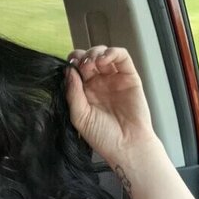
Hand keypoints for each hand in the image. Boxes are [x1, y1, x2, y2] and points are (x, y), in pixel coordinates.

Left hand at [65, 46, 156, 160]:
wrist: (126, 146)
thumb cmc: (104, 137)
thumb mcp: (80, 117)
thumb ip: (73, 93)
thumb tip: (69, 71)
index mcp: (84, 92)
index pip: (75, 69)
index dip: (72, 64)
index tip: (69, 66)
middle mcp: (98, 83)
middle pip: (88, 58)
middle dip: (83, 57)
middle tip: (82, 65)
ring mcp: (114, 79)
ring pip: (103, 54)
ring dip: (96, 52)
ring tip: (93, 63)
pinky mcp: (129, 76)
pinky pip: (122, 57)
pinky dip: (112, 52)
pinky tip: (104, 59)